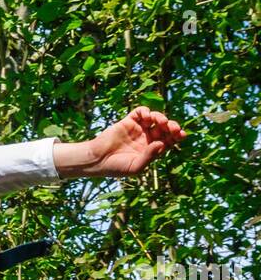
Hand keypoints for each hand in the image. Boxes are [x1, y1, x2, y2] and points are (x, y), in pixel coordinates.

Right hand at [55, 107, 184, 178]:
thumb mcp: (136, 167)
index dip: (177, 136)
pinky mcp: (128, 121)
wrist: (97, 160)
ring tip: (159, 120)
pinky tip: (147, 116)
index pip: (168, 141)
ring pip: (155, 118)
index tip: (182, 134)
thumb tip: (162, 144)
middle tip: (173, 127)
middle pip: (164, 128)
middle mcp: (146, 138)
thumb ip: (149, 156)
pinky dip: (146, 111)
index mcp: (151, 150)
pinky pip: (140, 112)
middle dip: (171, 126)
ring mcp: (137, 129)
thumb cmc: (116, 167)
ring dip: (160, 117)